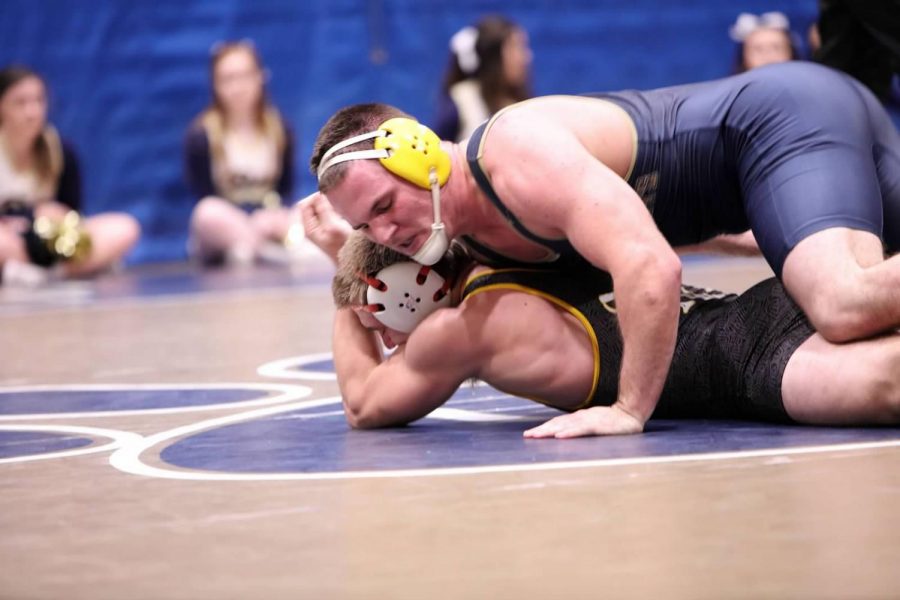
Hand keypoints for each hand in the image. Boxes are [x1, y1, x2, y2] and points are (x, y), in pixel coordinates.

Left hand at [297, 192, 351, 262]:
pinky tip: (345, 215)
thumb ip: (323, 210)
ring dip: (332, 206)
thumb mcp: (332, 227)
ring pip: (322, 207)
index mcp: (308, 227)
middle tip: (338, 205)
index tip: (330, 200)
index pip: (304, 204)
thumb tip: (318, 194)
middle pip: (312, 204)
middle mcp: (312, 226)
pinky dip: (337, 210)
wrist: (353, 263)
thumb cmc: (343, 246)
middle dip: (325, 201)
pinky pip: (330, 212)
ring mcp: (321, 227)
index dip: (315, 198)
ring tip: (343, 211)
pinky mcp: (331, 226)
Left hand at [523, 405, 644, 438]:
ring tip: (537, 436)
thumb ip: (581, 427)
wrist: (631, 413)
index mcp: (579, 418)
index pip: (557, 423)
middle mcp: (581, 417)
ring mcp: (589, 420)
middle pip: (557, 424)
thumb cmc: (612, 421)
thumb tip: (564, 434)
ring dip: (550, 431)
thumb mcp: (593, 423)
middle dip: (541, 430)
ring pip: (566, 426)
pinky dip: (569, 433)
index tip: (529, 434)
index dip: (543, 428)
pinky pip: (581, 429)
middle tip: (527, 436)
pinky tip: (559, 436)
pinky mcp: (598, 425)